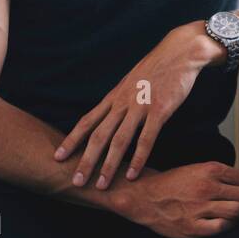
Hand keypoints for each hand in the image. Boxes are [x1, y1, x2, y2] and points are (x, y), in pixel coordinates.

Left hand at [53, 21, 213, 189]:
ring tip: (101, 185)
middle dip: (85, 160)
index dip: (71, 140)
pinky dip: (139, 158)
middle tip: (76, 181)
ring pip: (119, 140)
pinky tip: (133, 174)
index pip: (87, 121)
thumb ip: (122, 99)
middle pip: (99, 135)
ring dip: (108, 165)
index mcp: (115, 96)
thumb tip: (112, 114)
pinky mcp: (159, 110)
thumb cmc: (158, 67)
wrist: (180, 52)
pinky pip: (146, 138)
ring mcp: (140, 106)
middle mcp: (123, 103)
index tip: (58, 156)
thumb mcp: (132, 81)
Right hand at [117, 162, 238, 237]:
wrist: (145, 195)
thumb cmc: (173, 182)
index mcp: (212, 170)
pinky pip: (221, 227)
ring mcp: (200, 208)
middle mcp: (208, 187)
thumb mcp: (200, 168)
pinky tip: (237, 224)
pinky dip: (232, 226)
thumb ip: (223, 175)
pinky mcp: (193, 227)